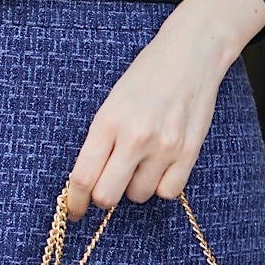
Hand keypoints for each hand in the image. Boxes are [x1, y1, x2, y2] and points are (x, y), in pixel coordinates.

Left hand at [65, 0, 264, 220]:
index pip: (83, 177)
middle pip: (107, 196)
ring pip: (138, 195)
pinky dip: (161, 185)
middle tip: (107, 184)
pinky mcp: (189, 152)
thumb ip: (102, 139)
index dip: (75, 201)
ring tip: (140, 160)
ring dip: (134, 186)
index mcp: (108, 120)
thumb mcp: (113, 101)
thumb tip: (89, 181)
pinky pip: (168, 192)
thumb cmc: (146, 75)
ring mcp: (164, 146)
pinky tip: (160, 164)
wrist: (189, 54)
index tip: (74, 210)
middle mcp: (135, 136)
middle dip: (103, 197)